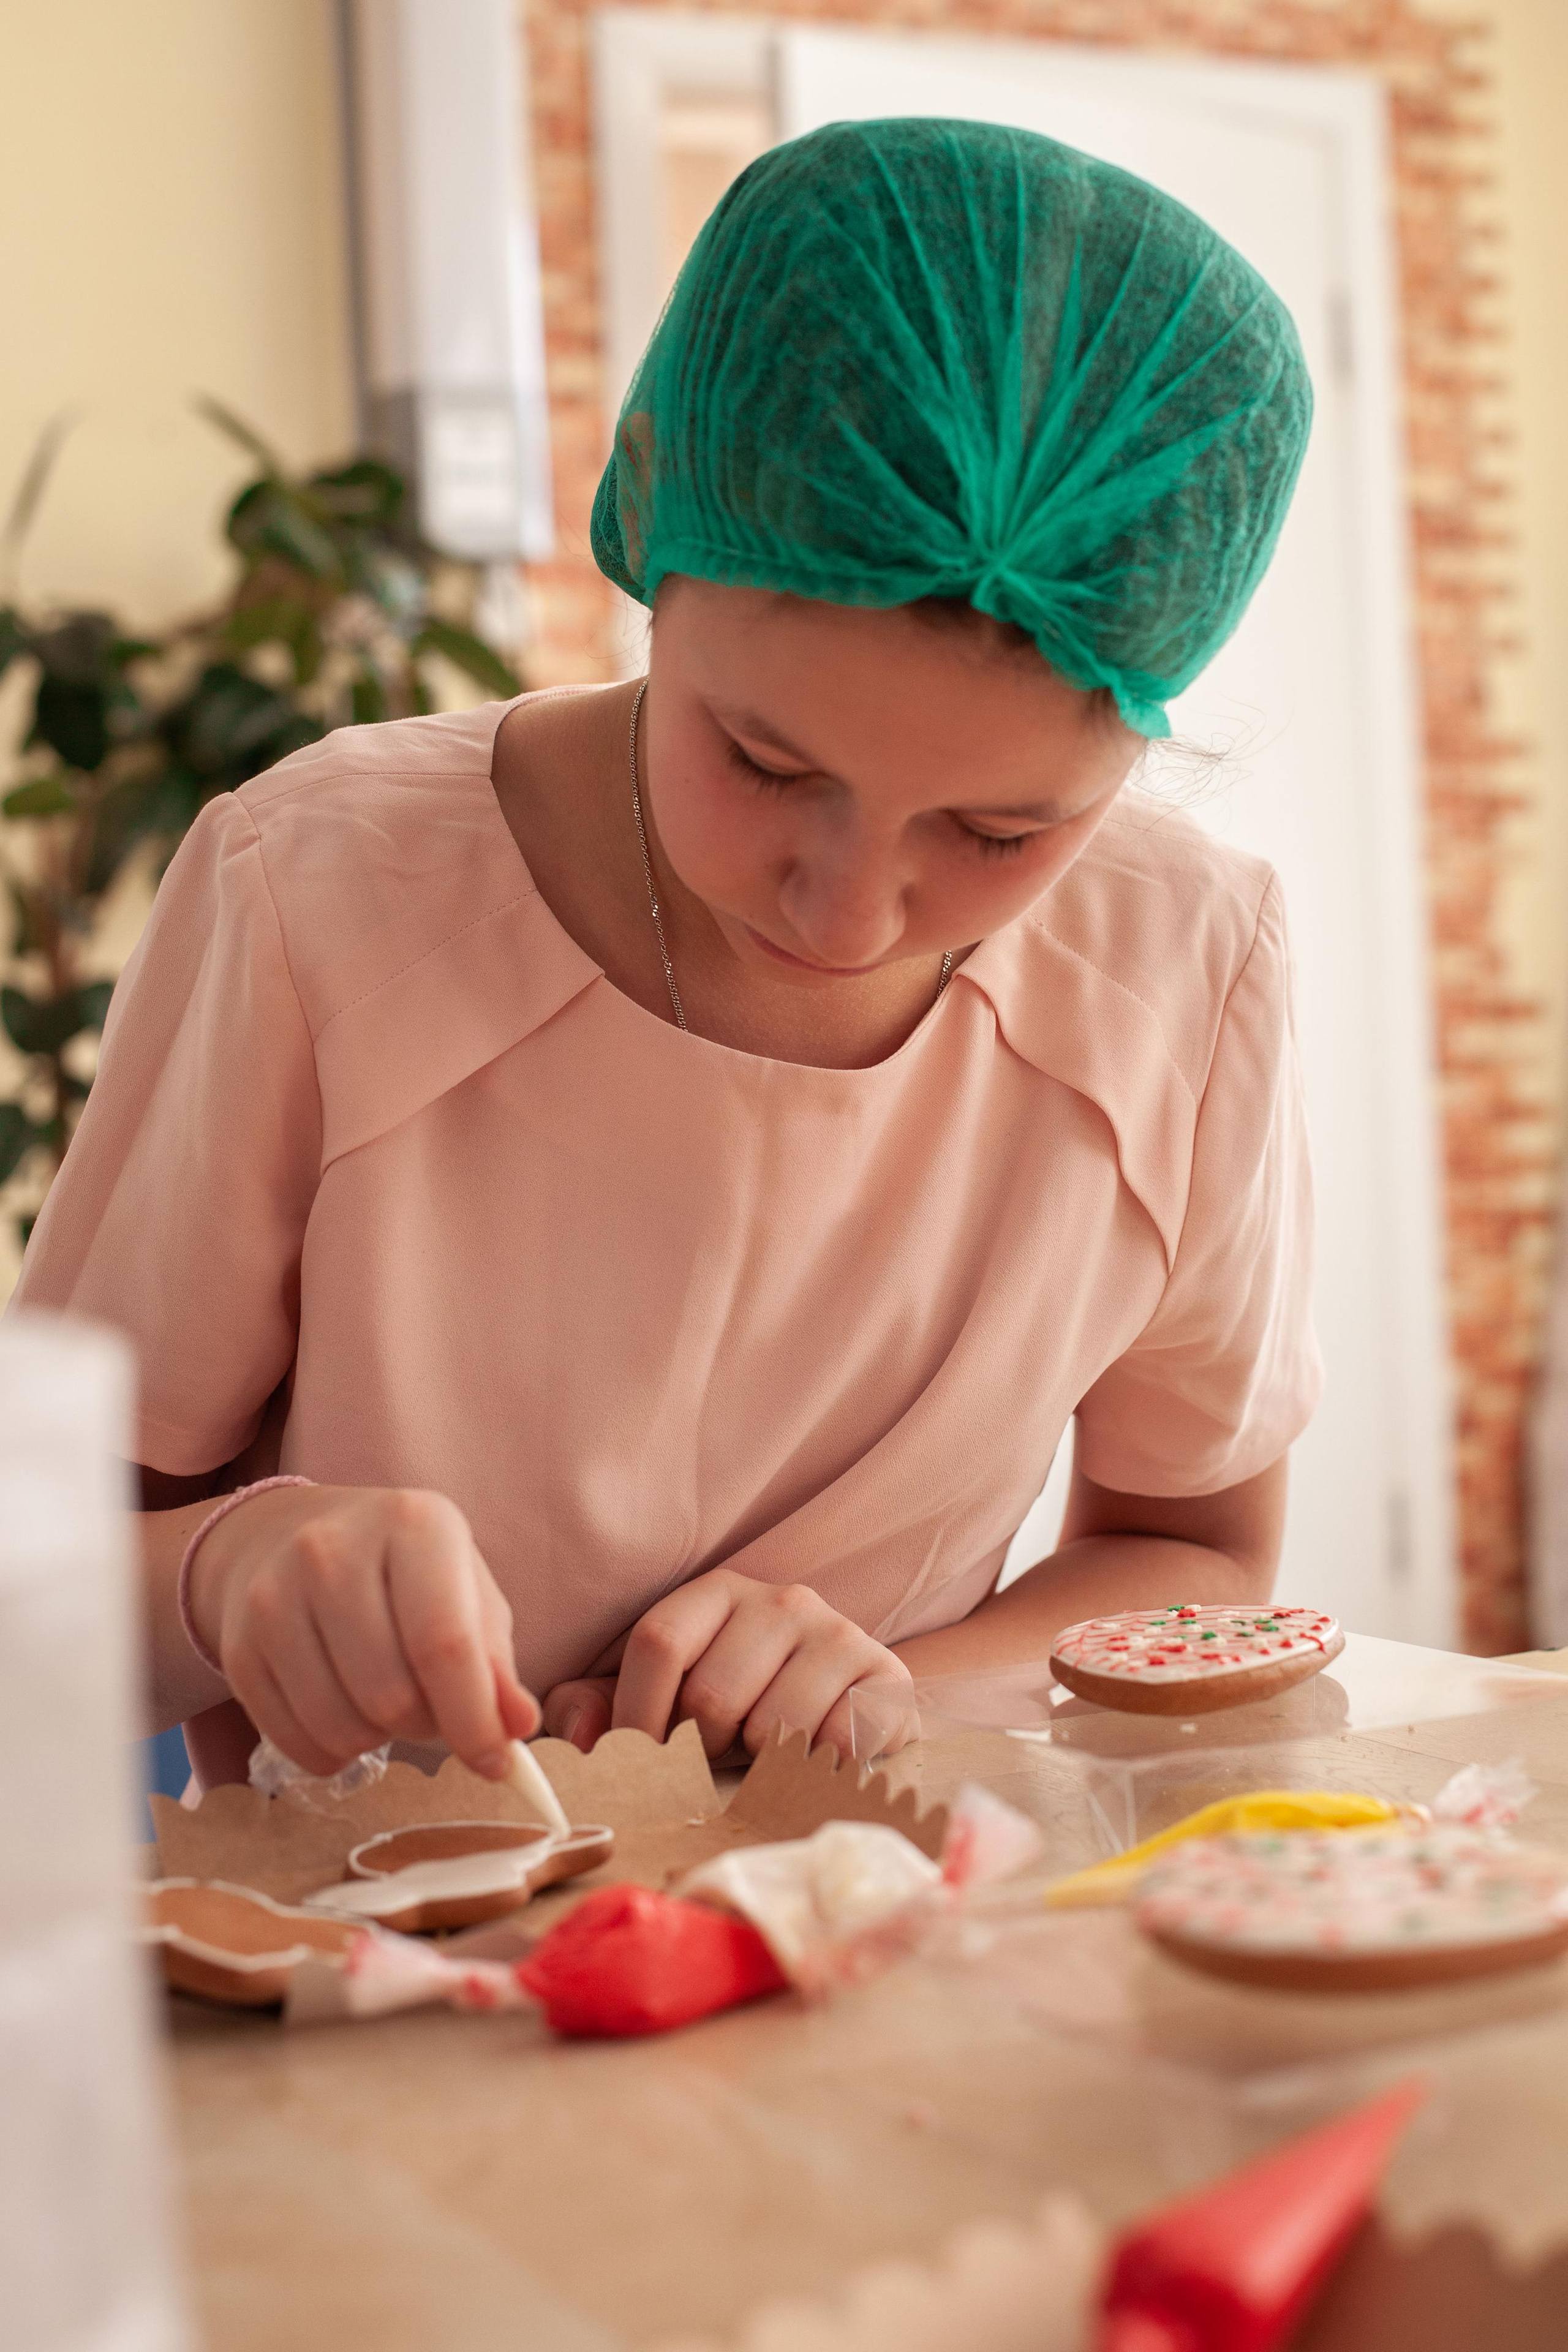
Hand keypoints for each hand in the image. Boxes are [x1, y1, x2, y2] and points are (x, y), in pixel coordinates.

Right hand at [188, 1484, 539, 1778]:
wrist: (288, 1540)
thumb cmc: (402, 1575)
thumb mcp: (466, 1593)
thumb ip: (496, 1662)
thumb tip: (518, 1724)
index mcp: (413, 1524)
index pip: (444, 1643)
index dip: (474, 1719)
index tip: (496, 1763)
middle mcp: (333, 1550)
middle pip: (392, 1696)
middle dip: (427, 1726)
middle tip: (432, 1706)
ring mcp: (274, 1598)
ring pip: (343, 1728)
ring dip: (379, 1740)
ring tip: (385, 1699)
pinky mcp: (239, 1648)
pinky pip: (298, 1744)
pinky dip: (333, 1752)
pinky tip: (343, 1709)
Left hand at [540, 1569, 915, 1760]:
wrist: (846, 1699)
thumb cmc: (738, 1697)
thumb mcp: (659, 1695)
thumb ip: (595, 1707)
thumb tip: (578, 1739)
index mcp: (717, 1593)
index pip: (658, 1643)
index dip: (637, 1715)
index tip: (644, 1755)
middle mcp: (783, 1600)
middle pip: (711, 1695)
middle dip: (702, 1746)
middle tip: (719, 1750)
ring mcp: (840, 1635)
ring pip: (772, 1727)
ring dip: (759, 1759)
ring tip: (765, 1747)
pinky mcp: (887, 1680)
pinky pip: (834, 1744)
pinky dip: (815, 1767)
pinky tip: (813, 1752)